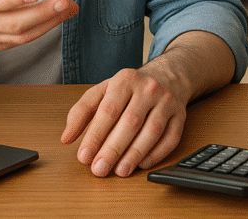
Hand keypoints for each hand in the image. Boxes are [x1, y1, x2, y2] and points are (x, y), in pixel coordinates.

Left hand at [60, 66, 186, 176]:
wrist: (167, 75)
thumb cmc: (130, 88)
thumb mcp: (103, 90)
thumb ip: (81, 112)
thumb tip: (66, 137)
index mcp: (125, 80)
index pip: (108, 110)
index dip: (95, 135)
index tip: (84, 156)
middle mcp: (148, 89)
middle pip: (131, 122)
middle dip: (113, 149)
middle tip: (99, 169)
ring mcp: (167, 101)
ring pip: (153, 130)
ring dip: (135, 154)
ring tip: (120, 171)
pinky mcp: (180, 114)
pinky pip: (172, 137)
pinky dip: (158, 153)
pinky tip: (143, 164)